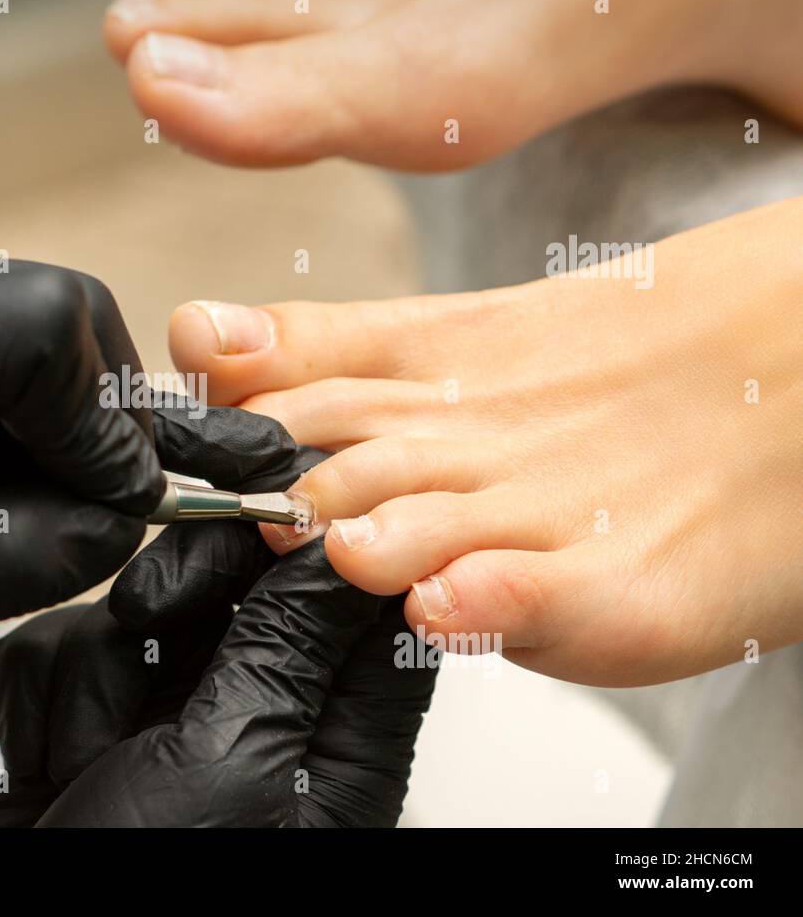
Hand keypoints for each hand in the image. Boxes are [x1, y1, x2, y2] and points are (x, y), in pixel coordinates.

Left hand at [0, 225, 161, 705]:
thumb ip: (3, 558)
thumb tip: (119, 514)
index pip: (32, 328)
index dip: (98, 423)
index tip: (111, 507)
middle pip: (48, 306)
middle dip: (91, 416)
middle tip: (80, 510)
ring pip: (32, 315)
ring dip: (58, 414)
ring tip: (21, 500)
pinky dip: (19, 404)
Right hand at [0, 403, 438, 826]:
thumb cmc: (157, 893)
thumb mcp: (236, 761)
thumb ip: (287, 640)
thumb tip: (339, 539)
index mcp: (336, 733)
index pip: (355, 591)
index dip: (308, 528)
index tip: (253, 493)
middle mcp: (262, 716)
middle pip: (237, 581)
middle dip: (173, 602)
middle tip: (147, 630)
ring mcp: (178, 718)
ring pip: (140, 607)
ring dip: (97, 675)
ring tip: (93, 754)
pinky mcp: (104, 719)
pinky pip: (72, 648)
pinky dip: (50, 702)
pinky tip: (57, 766)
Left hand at [163, 199, 802, 684]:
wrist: (795, 379)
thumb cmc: (614, 378)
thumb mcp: (461, 337)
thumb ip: (334, 345)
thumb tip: (202, 332)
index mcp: (430, 368)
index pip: (304, 373)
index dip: (237, 389)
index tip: (194, 374)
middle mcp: (466, 438)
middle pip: (342, 456)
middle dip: (282, 481)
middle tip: (248, 499)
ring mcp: (537, 513)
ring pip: (428, 524)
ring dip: (376, 534)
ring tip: (345, 545)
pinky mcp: (609, 588)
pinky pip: (538, 599)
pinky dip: (491, 602)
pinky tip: (448, 602)